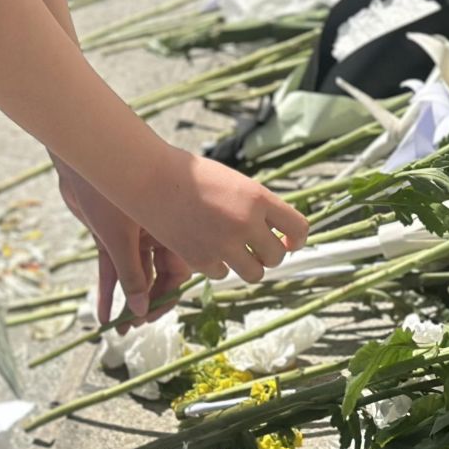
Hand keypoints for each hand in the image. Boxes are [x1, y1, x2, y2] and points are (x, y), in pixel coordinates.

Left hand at [56, 161, 192, 332]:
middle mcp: (154, 236)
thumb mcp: (120, 239)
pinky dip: (108, 291)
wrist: (80, 162)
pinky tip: (102, 315)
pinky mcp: (110, 239)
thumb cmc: (106, 190)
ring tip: (118, 329)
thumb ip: (132, 275)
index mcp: (169, 230)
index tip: (153, 316)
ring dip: (127, 302)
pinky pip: (112, 270)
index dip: (167, 297)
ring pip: (135, 277)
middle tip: (135, 326)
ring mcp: (132, 238)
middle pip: (157, 279)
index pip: (178, 273)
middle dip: (146, 304)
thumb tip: (141, 310)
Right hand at [124, 145, 308, 286]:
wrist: (150, 178)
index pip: (298, 228)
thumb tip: (276, 231)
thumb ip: (255, 205)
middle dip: (269, 254)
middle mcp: (246, 223)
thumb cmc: (190, 174)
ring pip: (254, 273)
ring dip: (247, 265)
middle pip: (277, 256)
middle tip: (257, 248)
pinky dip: (217, 265)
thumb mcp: (233, 181)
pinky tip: (205, 247)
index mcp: (258, 197)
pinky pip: (222, 274)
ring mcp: (224, 244)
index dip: (297, 239)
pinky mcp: (201, 260)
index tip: (289, 241)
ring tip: (235, 252)